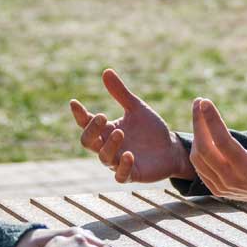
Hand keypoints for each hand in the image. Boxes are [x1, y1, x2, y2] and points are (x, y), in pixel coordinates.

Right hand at [70, 69, 193, 183]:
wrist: (171, 149)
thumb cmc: (151, 130)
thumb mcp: (137, 108)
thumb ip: (120, 93)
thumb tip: (106, 71)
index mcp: (106, 130)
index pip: (86, 123)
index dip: (79, 115)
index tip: (75, 102)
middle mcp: (108, 147)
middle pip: (87, 142)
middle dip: (91, 130)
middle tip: (102, 116)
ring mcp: (118, 162)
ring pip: (103, 157)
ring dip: (109, 145)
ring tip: (120, 132)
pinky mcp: (132, 174)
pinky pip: (121, 175)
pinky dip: (123, 166)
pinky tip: (129, 154)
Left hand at [189, 98, 246, 215]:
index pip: (223, 143)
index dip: (212, 121)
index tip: (205, 102)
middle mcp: (231, 179)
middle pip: (204, 149)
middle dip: (199, 123)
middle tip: (198, 102)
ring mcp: (221, 186)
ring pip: (198, 158)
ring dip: (196, 134)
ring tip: (199, 114)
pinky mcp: (216, 188)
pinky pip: (199, 167)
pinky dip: (197, 148)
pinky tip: (202, 133)